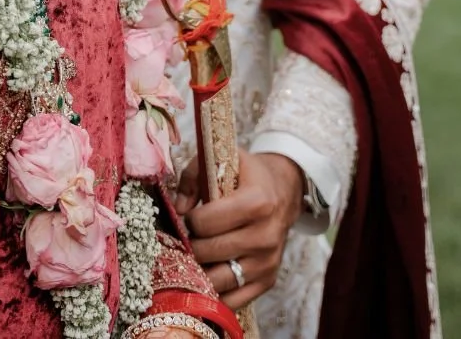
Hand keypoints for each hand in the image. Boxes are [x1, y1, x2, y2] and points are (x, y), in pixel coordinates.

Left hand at [174, 149, 303, 308]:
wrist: (283, 192)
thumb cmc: (245, 175)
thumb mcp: (219, 159)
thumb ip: (191, 178)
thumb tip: (177, 209)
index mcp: (256, 202)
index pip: (205, 222)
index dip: (189, 220)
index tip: (189, 216)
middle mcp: (265, 235)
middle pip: (208, 252)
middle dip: (189, 245)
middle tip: (186, 237)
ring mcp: (268, 262)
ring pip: (219, 281)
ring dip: (198, 271)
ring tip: (192, 257)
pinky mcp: (268, 281)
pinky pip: (234, 301)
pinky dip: (215, 294)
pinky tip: (205, 276)